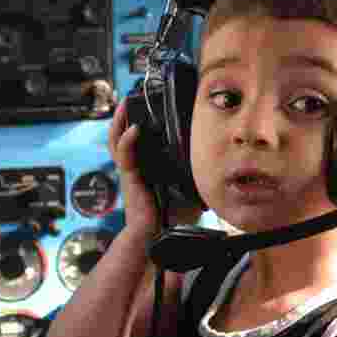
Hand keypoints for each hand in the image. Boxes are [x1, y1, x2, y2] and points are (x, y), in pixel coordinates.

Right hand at [107, 101, 202, 236]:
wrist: (158, 238)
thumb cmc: (172, 218)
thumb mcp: (188, 190)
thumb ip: (197, 175)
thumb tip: (218, 162)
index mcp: (147, 168)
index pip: (138, 141)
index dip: (137, 123)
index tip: (147, 105)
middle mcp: (136, 167)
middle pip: (122, 136)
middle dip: (124, 116)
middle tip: (130, 98)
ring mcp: (131, 172)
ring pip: (117, 142)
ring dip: (119, 122)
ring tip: (125, 104)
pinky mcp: (130, 178)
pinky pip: (125, 156)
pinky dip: (127, 142)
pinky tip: (134, 130)